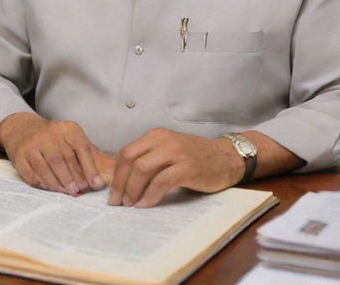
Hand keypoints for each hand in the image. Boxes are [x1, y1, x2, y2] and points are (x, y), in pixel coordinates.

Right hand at [0, 112, 114, 194]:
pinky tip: (50, 188)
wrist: (24, 129)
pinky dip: (42, 183)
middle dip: (74, 177)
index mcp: (68, 129)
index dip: (90, 168)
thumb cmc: (56, 139)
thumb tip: (114, 171)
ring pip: (47, 166)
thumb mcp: (74, 140)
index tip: (96, 184)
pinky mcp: (20, 155)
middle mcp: (50, 134)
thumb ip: (92, 156)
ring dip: (59, 182)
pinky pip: (32, 173)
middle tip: (80, 190)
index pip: (81, 147)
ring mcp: (33, 144)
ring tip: (68, 192)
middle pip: (64, 158)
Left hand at [108, 128, 243, 207]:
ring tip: (131, 204)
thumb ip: (150, 159)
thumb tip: (124, 181)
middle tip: (118, 202)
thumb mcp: (169, 152)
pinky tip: (146, 204)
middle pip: (130, 159)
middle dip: (120, 183)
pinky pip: (161, 181)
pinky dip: (150, 195)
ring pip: (143, 169)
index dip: (116, 174)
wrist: (226, 157)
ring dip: (132, 189)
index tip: (113, 193)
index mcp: (156, 136)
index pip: (126, 152)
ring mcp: (175, 152)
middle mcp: (163, 140)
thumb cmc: (196, 158)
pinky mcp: (187, 167)